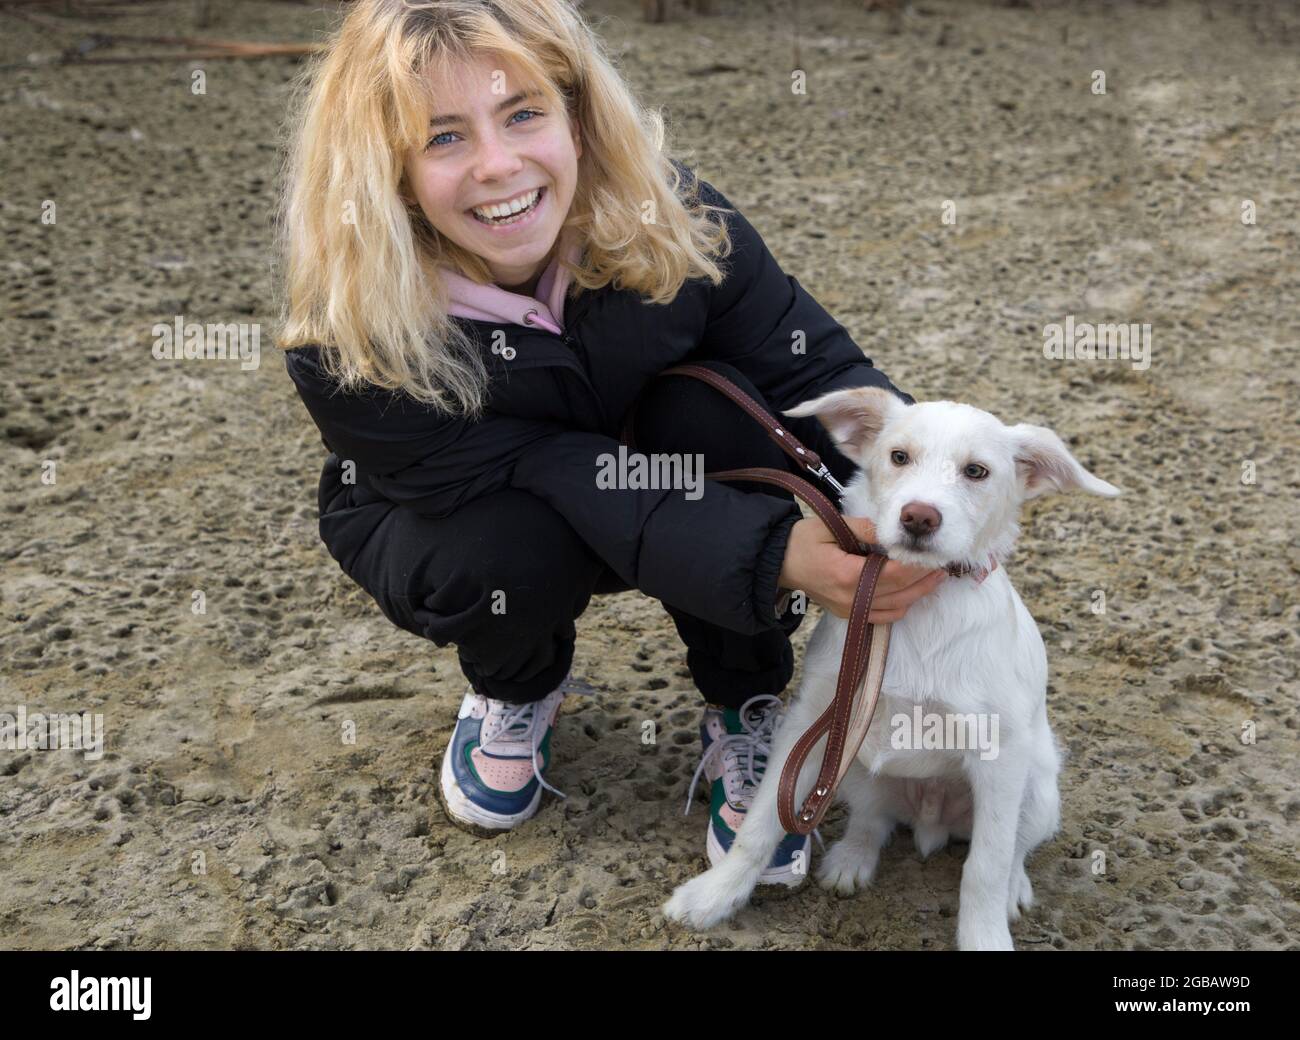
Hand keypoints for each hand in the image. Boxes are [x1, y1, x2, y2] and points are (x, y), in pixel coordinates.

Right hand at [778, 515, 946, 622]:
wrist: (778, 562)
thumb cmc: (803, 541)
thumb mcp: (831, 526)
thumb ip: (865, 530)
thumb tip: (893, 533)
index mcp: (847, 575)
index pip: (893, 574)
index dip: (915, 566)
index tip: (932, 554)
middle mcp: (851, 599)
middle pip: (900, 593)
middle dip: (924, 579)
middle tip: (944, 565)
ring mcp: (850, 610)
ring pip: (897, 607)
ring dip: (918, 593)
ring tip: (934, 576)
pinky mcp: (850, 614)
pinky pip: (885, 616)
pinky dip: (902, 605)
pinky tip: (912, 590)